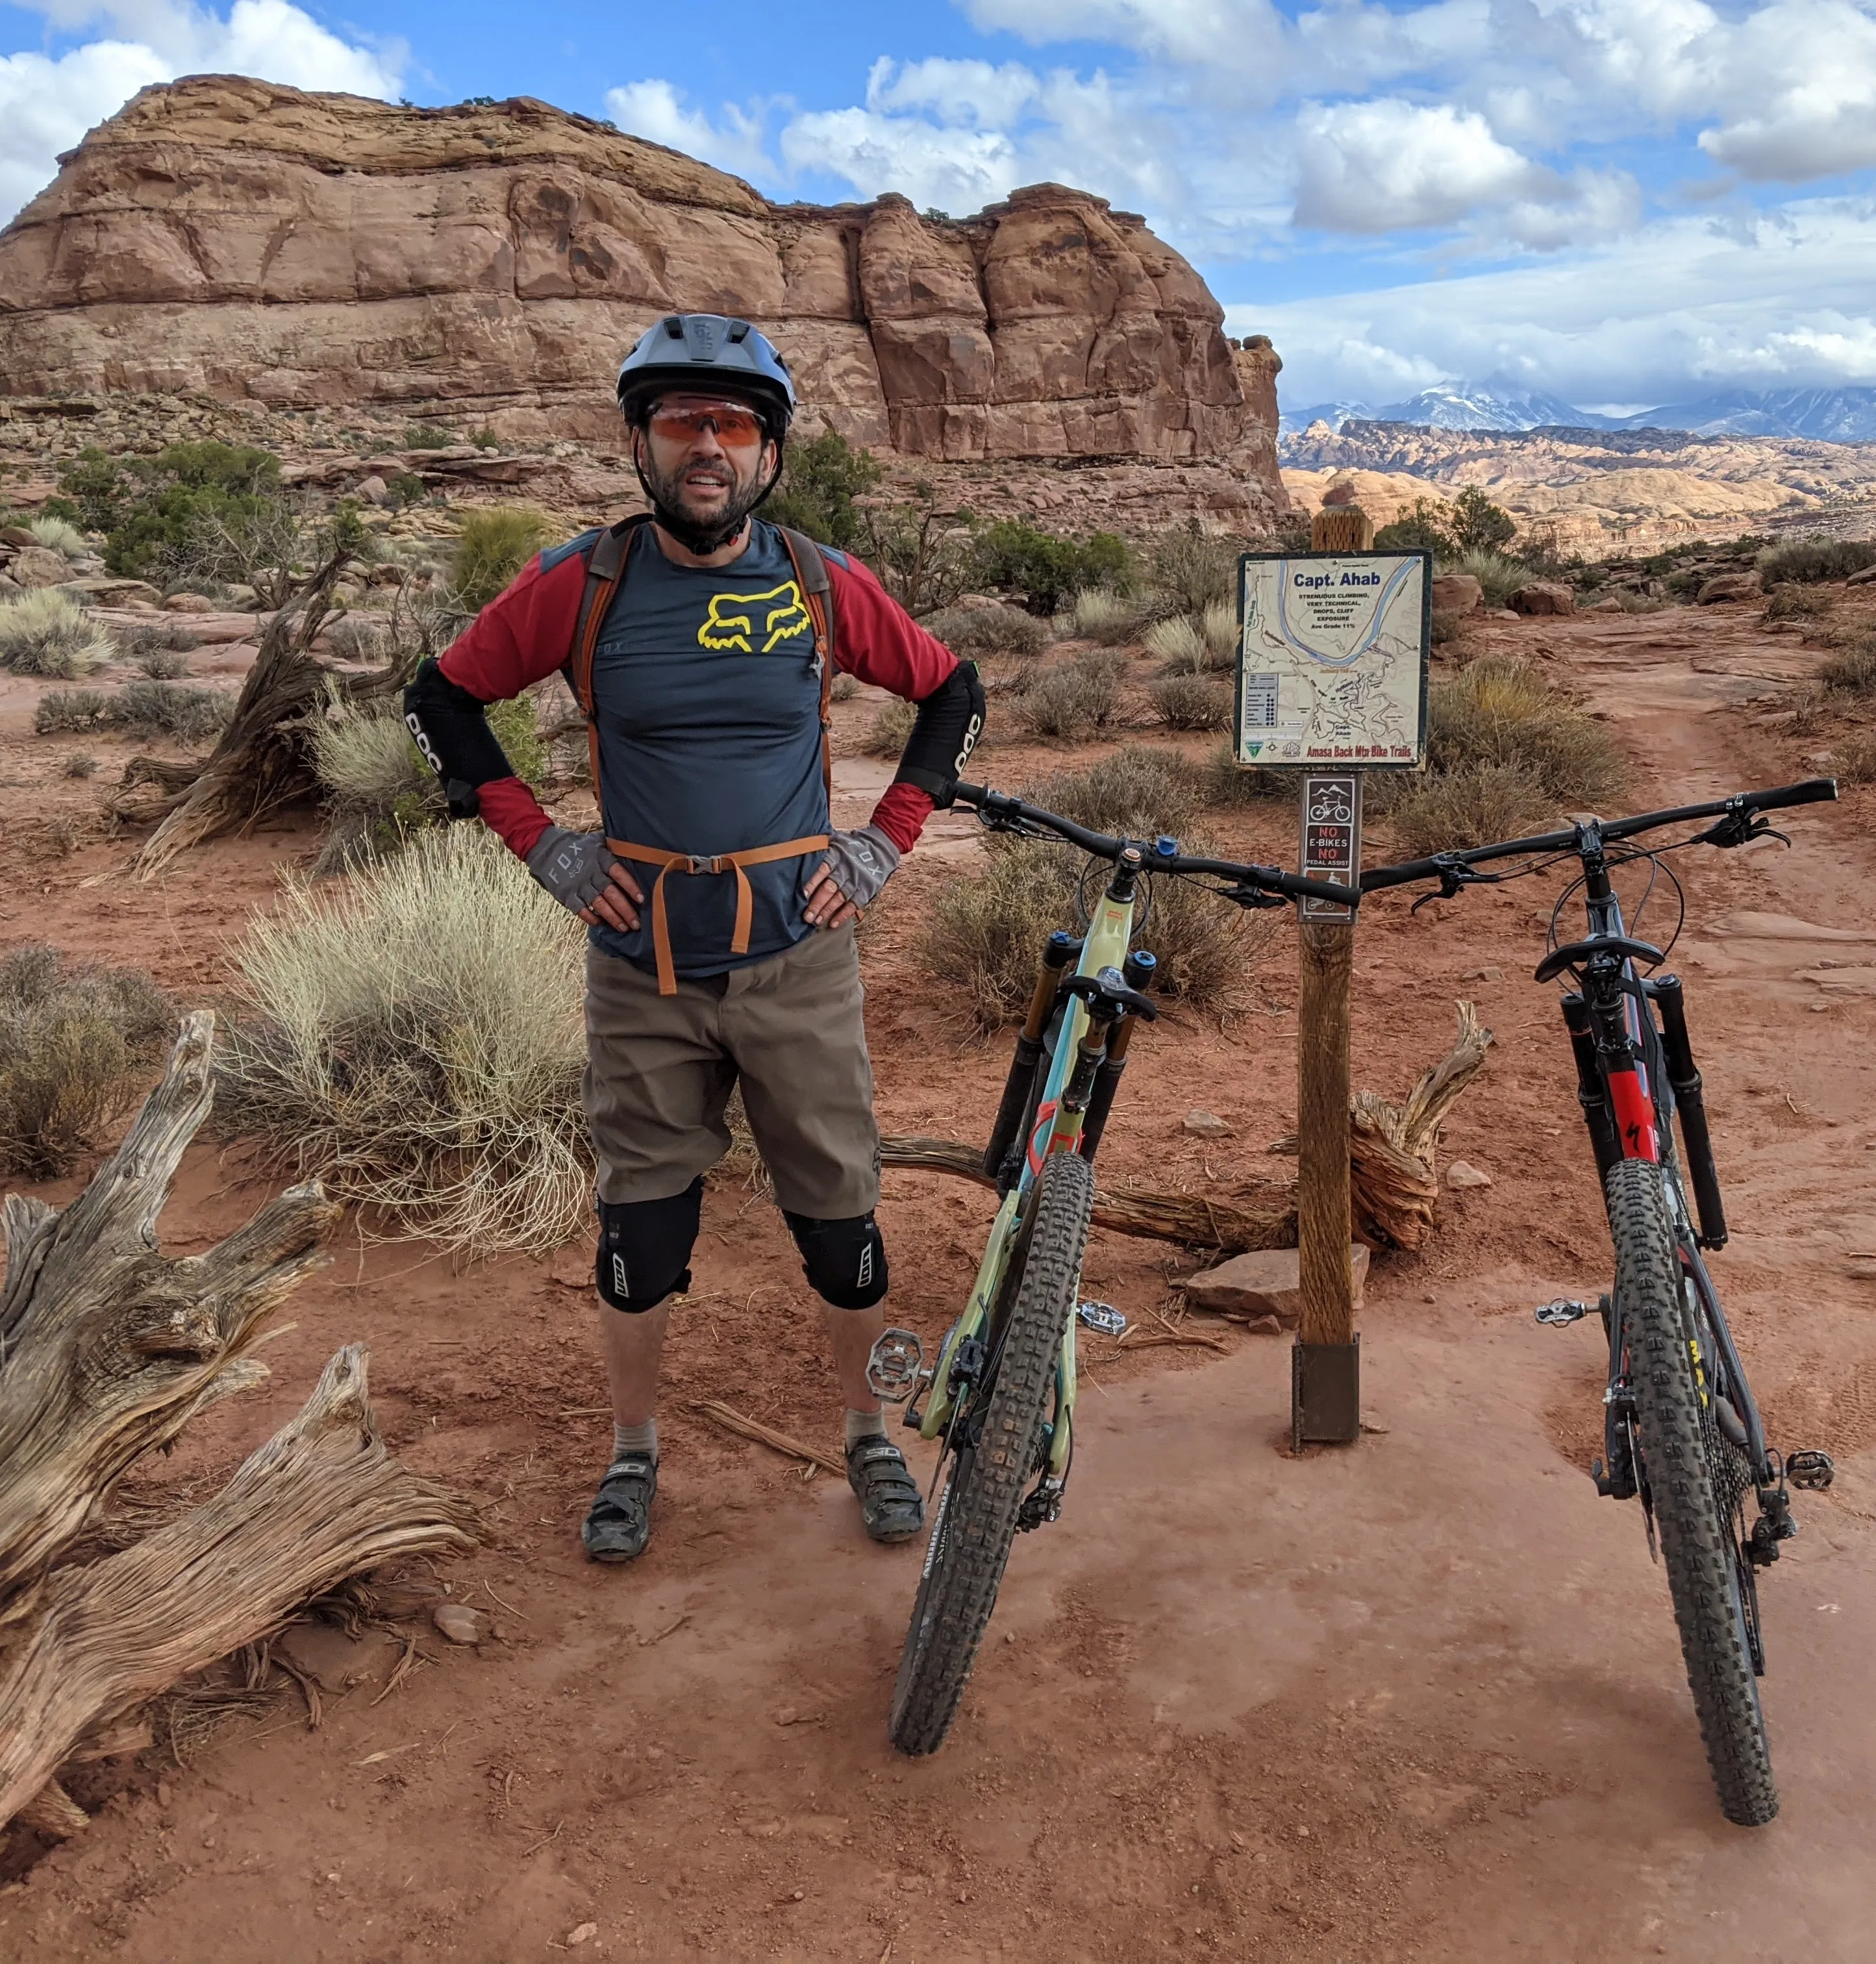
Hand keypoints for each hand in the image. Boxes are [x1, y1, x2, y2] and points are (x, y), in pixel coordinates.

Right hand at [526, 826, 643, 931]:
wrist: (545, 848)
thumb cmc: (576, 846)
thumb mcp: (596, 841)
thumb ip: (614, 847)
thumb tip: (635, 850)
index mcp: (601, 859)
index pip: (619, 874)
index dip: (631, 887)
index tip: (642, 899)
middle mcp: (592, 874)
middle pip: (612, 895)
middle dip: (626, 911)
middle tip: (637, 923)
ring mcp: (579, 886)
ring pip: (599, 905)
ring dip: (613, 918)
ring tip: (624, 928)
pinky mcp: (567, 895)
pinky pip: (581, 910)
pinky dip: (591, 918)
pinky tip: (600, 924)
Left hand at [805, 824, 899, 929]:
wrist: (881, 846)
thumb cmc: (853, 845)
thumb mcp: (837, 841)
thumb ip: (821, 847)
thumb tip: (800, 853)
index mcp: (836, 856)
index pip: (822, 871)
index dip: (811, 883)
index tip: (801, 895)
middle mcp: (845, 870)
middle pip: (829, 888)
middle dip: (816, 903)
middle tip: (806, 917)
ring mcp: (856, 882)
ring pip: (839, 899)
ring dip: (827, 911)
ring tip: (816, 921)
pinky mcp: (866, 891)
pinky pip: (853, 905)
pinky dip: (843, 915)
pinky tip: (833, 924)